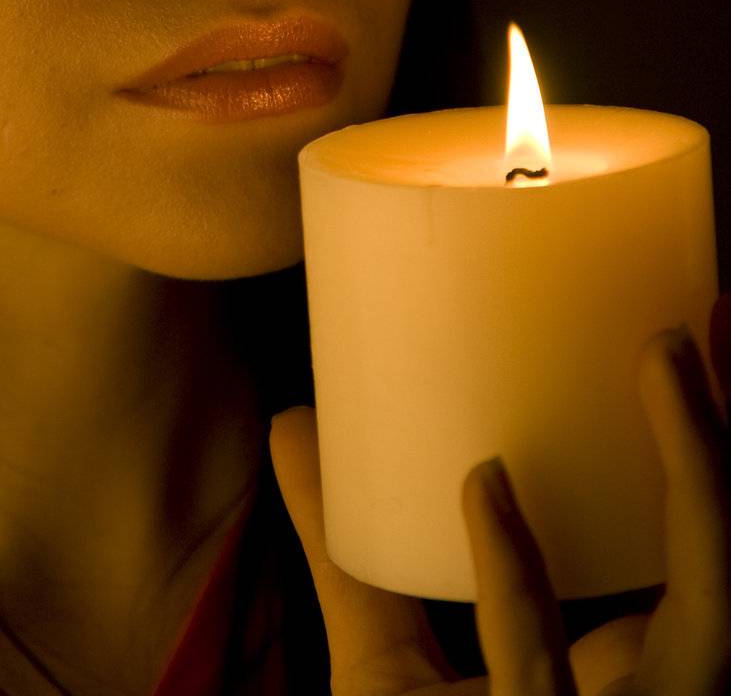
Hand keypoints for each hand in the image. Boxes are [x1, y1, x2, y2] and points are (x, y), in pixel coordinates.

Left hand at [269, 291, 730, 693]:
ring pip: (708, 618)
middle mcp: (652, 694)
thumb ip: (345, 553)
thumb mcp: (385, 667)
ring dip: (704, 488)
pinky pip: (545, 680)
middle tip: (693, 323)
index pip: (692, 542)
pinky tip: (487, 490)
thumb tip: (294, 419)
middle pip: (726, 563)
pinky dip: (521, 584)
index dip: (706, 444)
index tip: (684, 332)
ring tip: (664, 363)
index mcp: (628, 668)